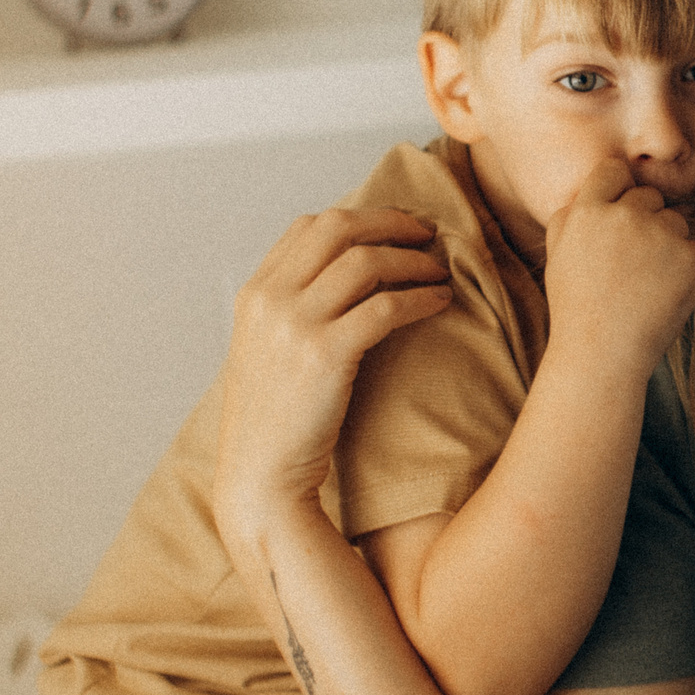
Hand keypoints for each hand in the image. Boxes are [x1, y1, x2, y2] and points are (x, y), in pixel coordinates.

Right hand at [214, 207, 451, 533]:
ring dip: (412, 260)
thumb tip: (344, 277)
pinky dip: (420, 297)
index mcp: (254, 294)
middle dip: (390, 222)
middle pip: (338, 227)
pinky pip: (386, 306)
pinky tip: (439, 302)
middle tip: (427, 234)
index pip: (307, 226)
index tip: (393, 228)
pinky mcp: (325, 354)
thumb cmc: (275, 421)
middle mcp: (270, 299)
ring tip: (439, 271)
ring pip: (366, 261)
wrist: (261, 476)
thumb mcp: (266, 350)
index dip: (359, 218)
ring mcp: (294, 325)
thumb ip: (292, 309)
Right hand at [540, 159, 694, 381]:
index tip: (619, 214)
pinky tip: (661, 295)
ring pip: (675, 222)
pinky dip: (683, 270)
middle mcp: (626, 216)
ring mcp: (661, 235)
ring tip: (644, 283)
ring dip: (666, 244)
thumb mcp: (556, 254)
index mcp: (588, 211)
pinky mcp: (690, 257)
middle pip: (648, 196)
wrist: (603, 355)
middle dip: (644, 220)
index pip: (613, 171)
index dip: (618, 190)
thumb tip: (594, 188)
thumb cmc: (576, 307)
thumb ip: (571, 215)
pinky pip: (692, 250)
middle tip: (631, 263)